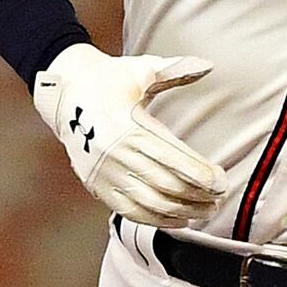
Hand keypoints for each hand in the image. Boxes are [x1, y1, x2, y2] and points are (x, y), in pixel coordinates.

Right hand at [35, 43, 222, 229]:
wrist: (64, 93)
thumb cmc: (108, 80)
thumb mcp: (139, 70)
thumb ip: (175, 69)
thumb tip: (207, 65)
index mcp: (129, 127)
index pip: (174, 159)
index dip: (202, 175)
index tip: (222, 181)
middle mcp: (116, 155)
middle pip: (167, 186)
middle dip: (198, 196)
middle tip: (219, 198)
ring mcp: (105, 174)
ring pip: (151, 203)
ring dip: (183, 211)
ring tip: (206, 211)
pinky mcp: (98, 186)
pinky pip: (131, 212)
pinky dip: (158, 220)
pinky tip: (180, 219)